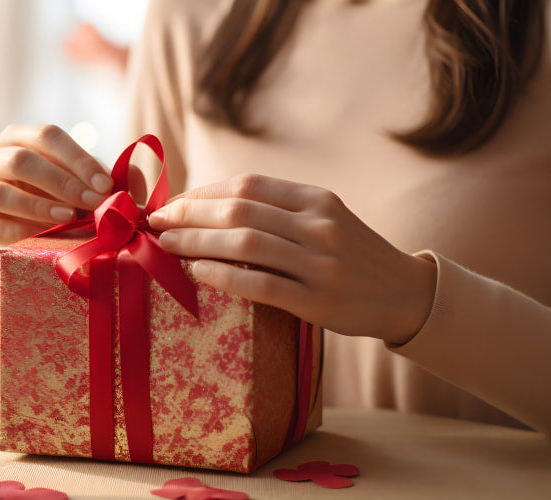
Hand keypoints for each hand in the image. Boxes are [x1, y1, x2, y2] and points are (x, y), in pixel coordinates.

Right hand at [0, 124, 113, 245]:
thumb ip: (96, 180)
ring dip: (36, 207)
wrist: (1, 227)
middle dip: (61, 183)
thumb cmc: (43, 200)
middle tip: (91, 203)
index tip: (106, 185)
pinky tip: (39, 238)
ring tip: (67, 217)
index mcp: (16, 137)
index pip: (47, 136)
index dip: (78, 159)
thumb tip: (134, 176)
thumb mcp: (71, 185)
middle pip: (21, 160)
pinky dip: (16, 231)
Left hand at [147, 174, 436, 343]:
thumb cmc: (351, 255)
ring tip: (165, 245)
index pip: (248, 186)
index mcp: (316, 199)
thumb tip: (210, 205)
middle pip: (240, 210)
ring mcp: (320, 264)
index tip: (171, 202)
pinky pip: (261, 285)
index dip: (203, 192)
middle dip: (189, 214)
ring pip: (245, 244)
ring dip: (197, 242)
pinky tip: (197, 273)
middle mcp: (319, 226)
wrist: (405, 294)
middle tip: (156, 222)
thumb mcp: (324, 218)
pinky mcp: (318, 301)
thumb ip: (278, 209)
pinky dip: (224, 277)